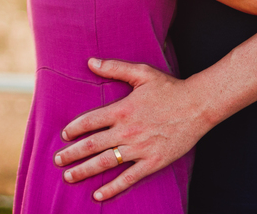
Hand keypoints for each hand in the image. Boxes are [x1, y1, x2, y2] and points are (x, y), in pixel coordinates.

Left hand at [54, 58, 207, 201]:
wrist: (198, 105)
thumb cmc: (170, 88)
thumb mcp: (141, 72)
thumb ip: (114, 68)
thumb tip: (90, 61)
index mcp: (122, 109)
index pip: (90, 121)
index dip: (74, 129)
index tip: (64, 135)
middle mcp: (127, 130)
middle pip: (92, 145)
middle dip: (72, 154)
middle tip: (57, 160)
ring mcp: (139, 148)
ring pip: (106, 163)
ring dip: (85, 171)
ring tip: (69, 177)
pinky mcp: (153, 162)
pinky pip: (128, 178)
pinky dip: (112, 188)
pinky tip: (98, 195)